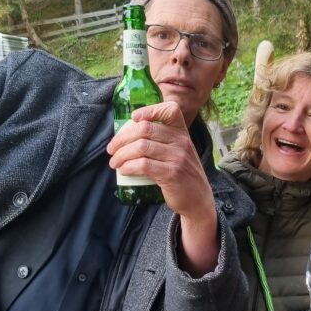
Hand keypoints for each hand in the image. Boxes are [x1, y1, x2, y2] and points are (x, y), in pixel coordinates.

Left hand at [107, 101, 218, 273]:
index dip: (149, 110)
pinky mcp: (172, 174)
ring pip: (141, 147)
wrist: (198, 199)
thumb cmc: (183, 174)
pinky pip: (144, 165)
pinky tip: (124, 170)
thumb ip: (163, 141)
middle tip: (111, 149)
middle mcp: (182, 142)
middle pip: (145, 129)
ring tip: (114, 162)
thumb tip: (128, 135)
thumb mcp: (180, 152)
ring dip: (121, 154)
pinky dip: (129, 166)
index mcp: (182, 133)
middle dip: (122, 138)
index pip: (170, 110)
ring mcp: (178, 158)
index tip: (133, 119)